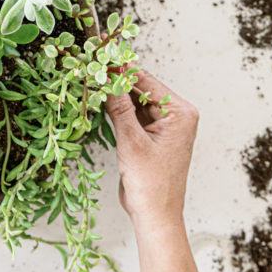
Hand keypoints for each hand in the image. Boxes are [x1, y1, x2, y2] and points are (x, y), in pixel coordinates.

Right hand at [106, 68, 198, 231]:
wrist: (155, 215)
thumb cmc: (152, 184)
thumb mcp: (131, 141)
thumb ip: (119, 107)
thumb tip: (106, 79)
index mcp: (180, 113)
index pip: (146, 82)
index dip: (121, 69)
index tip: (100, 56)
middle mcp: (176, 115)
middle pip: (140, 89)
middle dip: (116, 81)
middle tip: (91, 68)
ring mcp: (164, 125)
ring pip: (135, 101)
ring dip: (115, 95)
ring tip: (92, 82)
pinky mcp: (151, 135)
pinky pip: (133, 115)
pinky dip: (117, 110)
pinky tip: (100, 102)